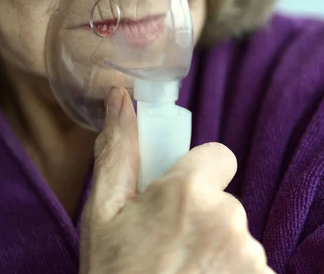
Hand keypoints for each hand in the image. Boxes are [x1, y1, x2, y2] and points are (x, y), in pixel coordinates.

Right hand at [80, 87, 274, 273]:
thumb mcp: (103, 212)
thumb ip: (118, 150)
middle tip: (169, 245)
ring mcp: (250, 258)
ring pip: (236, 234)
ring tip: (182, 273)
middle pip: (225, 199)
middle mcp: (229, 220)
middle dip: (203, 215)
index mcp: (190, 192)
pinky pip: (250, 266)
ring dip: (217, 248)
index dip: (199, 173)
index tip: (179, 197)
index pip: (219, 155)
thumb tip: (120, 97)